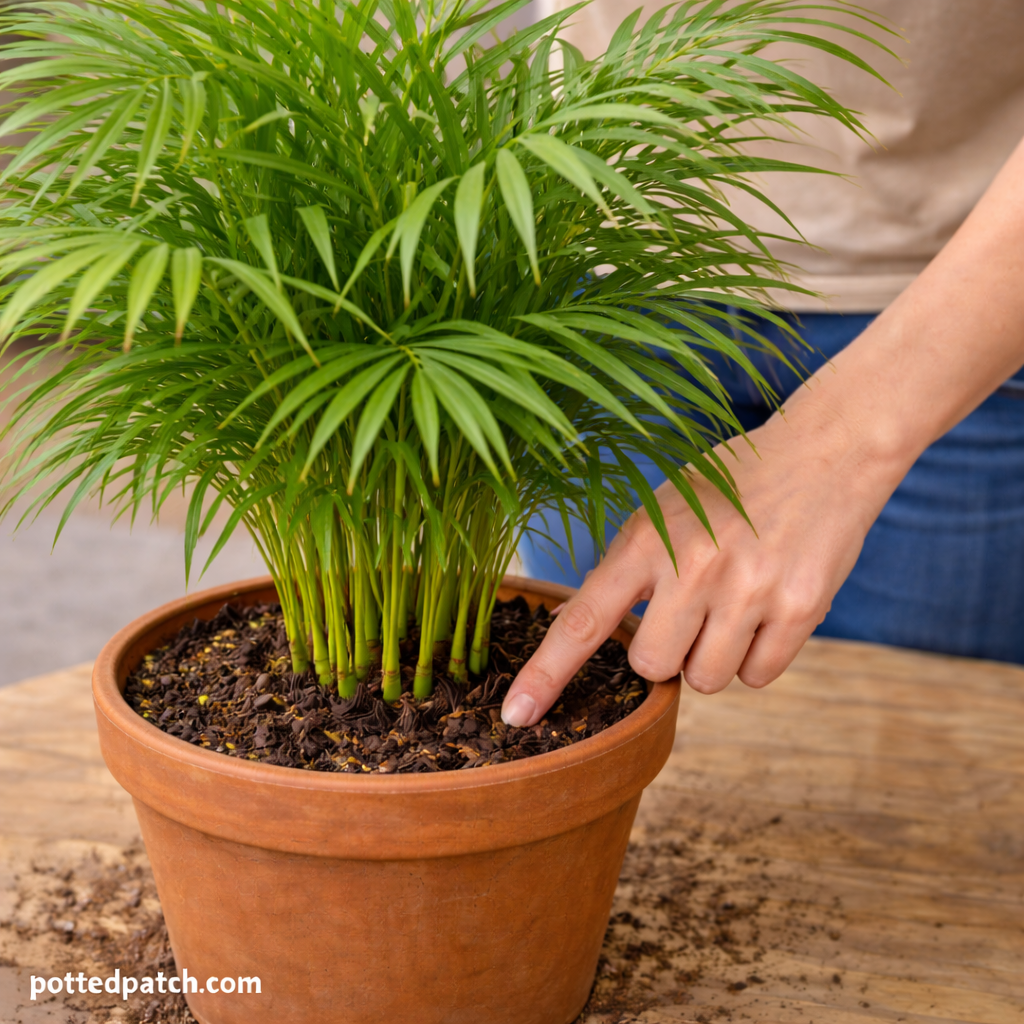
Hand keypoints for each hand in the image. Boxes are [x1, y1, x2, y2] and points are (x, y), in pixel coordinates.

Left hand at [500, 394, 900, 726]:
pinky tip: (767, 610)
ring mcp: (749, 590)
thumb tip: (583, 628)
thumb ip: (626, 569)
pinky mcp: (800, 609)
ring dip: (713, 657)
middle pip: (652, 667)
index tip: (516, 714)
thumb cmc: (731, 486)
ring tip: (733, 604)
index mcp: (647, 540)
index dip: (546, 673)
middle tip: (690, 610)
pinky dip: (757, 657)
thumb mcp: (663, 510)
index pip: (583, 621)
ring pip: (707, 680)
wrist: (825, 454)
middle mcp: (694, 567)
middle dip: (665, 653)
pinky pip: (759, 676)